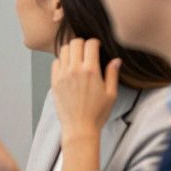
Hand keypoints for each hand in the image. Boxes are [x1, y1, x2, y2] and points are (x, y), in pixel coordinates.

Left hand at [51, 38, 119, 170]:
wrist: (79, 127)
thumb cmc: (97, 113)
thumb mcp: (111, 93)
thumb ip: (112, 74)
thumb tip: (116, 60)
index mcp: (91, 71)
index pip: (90, 44)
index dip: (94, 42)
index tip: (97, 46)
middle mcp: (75, 70)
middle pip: (75, 43)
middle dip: (82, 43)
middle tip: (86, 50)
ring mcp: (62, 75)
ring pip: (63, 50)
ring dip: (71, 50)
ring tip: (77, 58)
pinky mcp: (54, 82)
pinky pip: (55, 62)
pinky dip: (61, 60)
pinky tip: (68, 67)